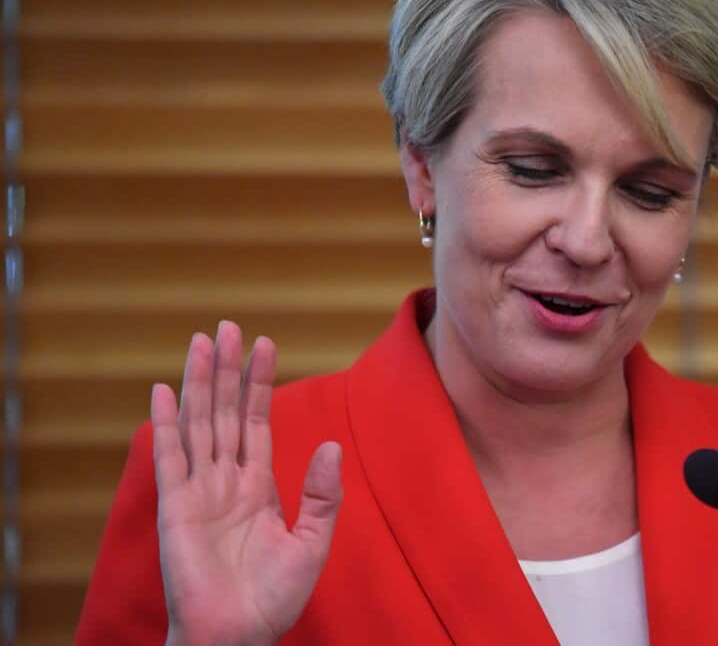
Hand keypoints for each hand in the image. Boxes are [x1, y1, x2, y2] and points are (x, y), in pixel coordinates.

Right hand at [151, 321, 342, 645]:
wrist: (238, 636)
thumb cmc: (274, 598)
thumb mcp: (313, 542)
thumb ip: (323, 495)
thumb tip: (330, 445)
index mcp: (257, 486)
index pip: (256, 421)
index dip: (259, 384)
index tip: (265, 344)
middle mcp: (225, 481)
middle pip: (225, 412)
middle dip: (227, 370)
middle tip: (227, 325)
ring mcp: (198, 492)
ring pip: (199, 424)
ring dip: (199, 383)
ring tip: (201, 342)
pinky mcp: (176, 508)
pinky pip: (170, 459)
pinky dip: (166, 424)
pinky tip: (165, 390)